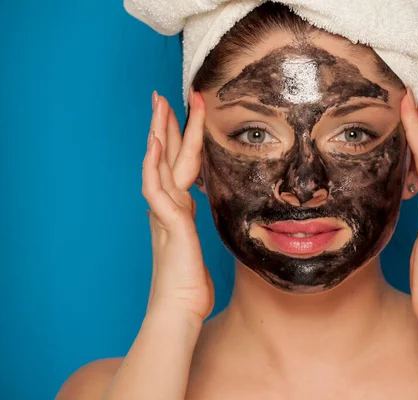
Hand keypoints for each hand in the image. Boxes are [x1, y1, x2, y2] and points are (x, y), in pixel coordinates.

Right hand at [142, 89, 213, 323]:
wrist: (180, 307)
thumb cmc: (190, 281)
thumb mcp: (195, 242)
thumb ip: (191, 220)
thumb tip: (195, 206)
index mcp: (179, 207)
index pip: (179, 163)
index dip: (181, 136)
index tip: (186, 112)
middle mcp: (169, 205)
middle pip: (167, 156)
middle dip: (165, 123)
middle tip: (162, 95)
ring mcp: (166, 212)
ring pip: (161, 164)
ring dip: (160, 133)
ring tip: (159, 105)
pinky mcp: (169, 223)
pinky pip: (157, 188)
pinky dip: (154, 165)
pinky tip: (154, 144)